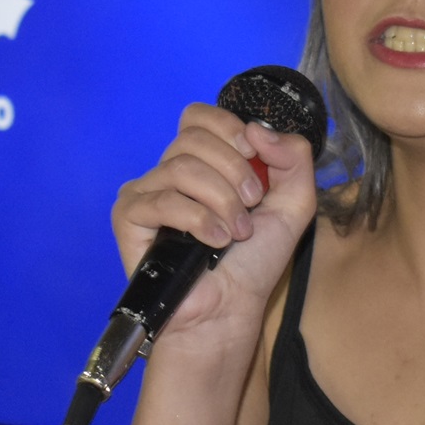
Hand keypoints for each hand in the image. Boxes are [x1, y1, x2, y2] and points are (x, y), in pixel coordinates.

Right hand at [110, 104, 317, 340]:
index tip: (254, 158)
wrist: (231, 308)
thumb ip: (293, 157)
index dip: (228, 129)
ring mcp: (146, 192)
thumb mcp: (295, 203)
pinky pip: (162, 199)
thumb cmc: (255, 261)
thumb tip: (256, 128)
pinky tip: (214, 242)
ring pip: (181, 167)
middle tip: (251, 207)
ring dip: (221, 200)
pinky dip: (198, 220)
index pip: (199, 116)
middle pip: (193, 137)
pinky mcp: (129, 217)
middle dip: (234, 171)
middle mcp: (170, 171)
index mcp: (202, 162)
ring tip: (235, 233)